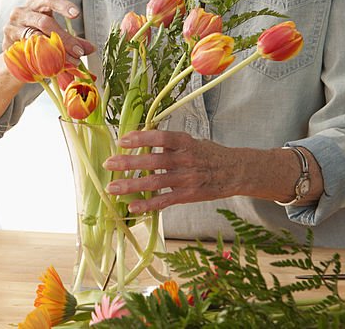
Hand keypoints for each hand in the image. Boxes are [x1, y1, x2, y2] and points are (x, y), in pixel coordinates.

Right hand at [3, 0, 94, 59]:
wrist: (13, 51)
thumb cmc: (38, 36)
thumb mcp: (55, 33)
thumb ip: (73, 39)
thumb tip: (91, 48)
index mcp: (36, 3)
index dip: (64, 5)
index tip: (76, 14)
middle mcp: (22, 12)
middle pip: (44, 22)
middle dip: (65, 38)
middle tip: (79, 51)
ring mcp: (12, 27)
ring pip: (36, 39)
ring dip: (56, 52)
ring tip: (72, 61)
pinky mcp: (6, 43)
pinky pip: (26, 51)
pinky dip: (42, 59)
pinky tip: (53, 65)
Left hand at [103, 130, 242, 213]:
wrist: (235, 171)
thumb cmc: (210, 154)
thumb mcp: (193, 142)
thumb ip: (171, 144)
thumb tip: (143, 140)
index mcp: (186, 142)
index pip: (161, 138)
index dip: (141, 138)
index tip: (122, 140)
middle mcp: (185, 159)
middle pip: (153, 161)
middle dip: (129, 163)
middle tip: (109, 164)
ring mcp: (186, 179)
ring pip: (155, 182)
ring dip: (131, 186)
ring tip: (112, 188)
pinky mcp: (188, 195)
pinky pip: (164, 201)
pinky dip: (147, 204)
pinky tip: (132, 206)